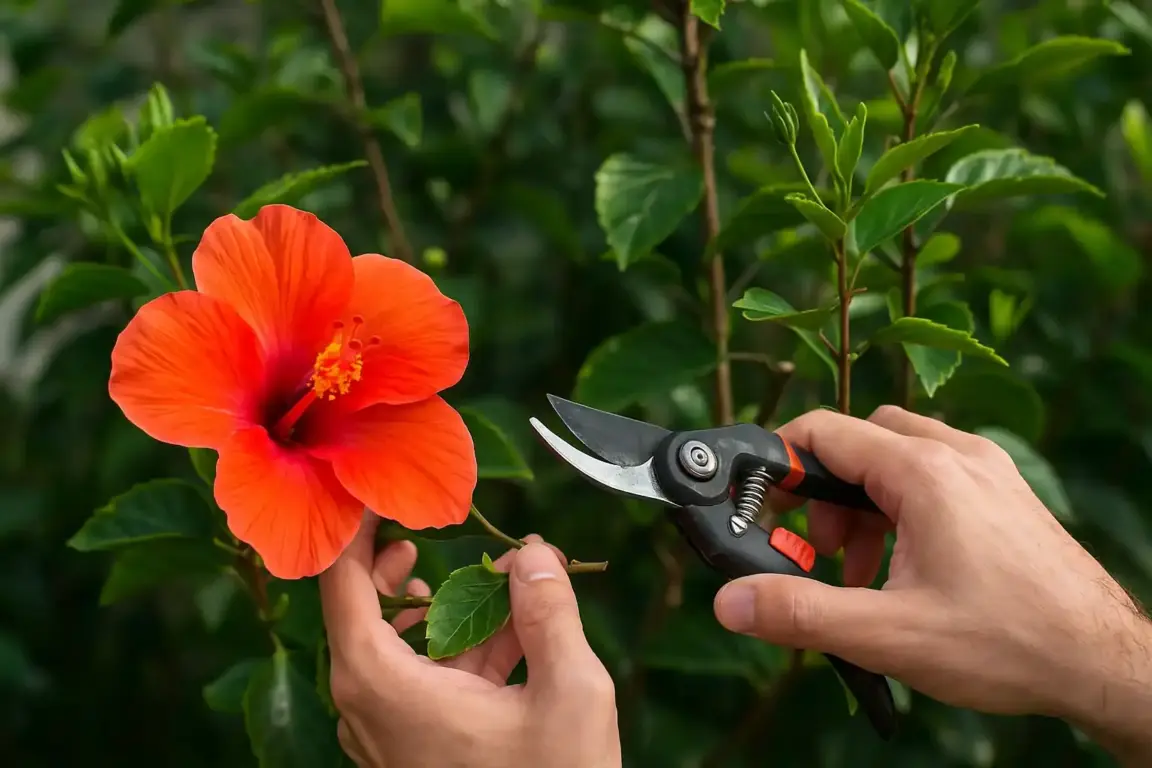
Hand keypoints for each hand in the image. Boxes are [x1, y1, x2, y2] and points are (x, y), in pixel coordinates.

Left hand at [319, 514, 620, 767]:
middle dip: (400, 564)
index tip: (377, 488)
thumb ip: (549, 609)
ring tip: (488, 582)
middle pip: (362, 610)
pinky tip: (510, 631)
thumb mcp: (567, 690)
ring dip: (440, 607)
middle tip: (424, 530)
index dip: (354, 526)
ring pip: (396, 646)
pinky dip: (459, 649)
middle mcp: (367, 705)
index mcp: (380, 682)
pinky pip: (421, 682)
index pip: (340, 580)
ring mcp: (387, 732)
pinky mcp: (414, 749)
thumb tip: (534, 552)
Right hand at [711, 407, 1151, 757]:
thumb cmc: (1007, 643)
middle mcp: (957, 455)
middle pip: (861, 441)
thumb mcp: (890, 634)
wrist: (1106, 663)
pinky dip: (902, 510)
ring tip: (861, 570)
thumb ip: (802, 613)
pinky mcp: (1005, 493)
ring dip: (864, 505)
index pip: (824, 432)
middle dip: (826, 492)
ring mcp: (987, 470)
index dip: (779, 465)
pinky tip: (905, 569)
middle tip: (821, 550)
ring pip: (899, 458)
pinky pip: (935, 477)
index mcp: (925, 472)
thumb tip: (729, 600)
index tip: (761, 510)